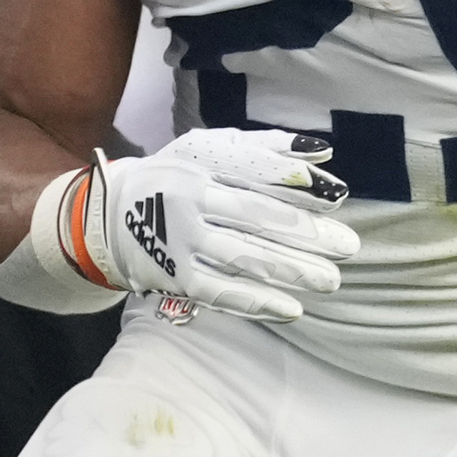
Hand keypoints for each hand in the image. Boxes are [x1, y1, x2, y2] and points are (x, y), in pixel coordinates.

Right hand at [71, 127, 358, 319]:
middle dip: (306, 232)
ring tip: (330, 280)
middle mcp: (191, 199)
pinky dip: (256, 301)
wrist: (108, 215)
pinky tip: (292, 308)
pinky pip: (220, 291)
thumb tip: (322, 153)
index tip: (339, 197)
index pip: (258, 171)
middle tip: (348, 246)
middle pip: (257, 216)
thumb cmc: (176, 177)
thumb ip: (267, 148)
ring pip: (243, 256)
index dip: (300, 185)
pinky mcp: (174, 275)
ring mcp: (181, 240)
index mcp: (203, 162)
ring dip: (290, 270)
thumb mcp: (210, 149)